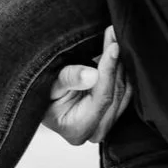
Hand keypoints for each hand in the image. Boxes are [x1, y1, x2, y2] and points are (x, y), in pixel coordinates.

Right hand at [43, 26, 131, 144]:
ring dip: (121, 62)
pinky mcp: (114, 114)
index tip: (113, 46)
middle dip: (116, 62)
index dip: (108, 71)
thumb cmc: (41, 94)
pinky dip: (122, 69)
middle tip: (114, 34)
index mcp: (78, 130)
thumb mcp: (49, 85)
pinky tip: (116, 50)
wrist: (44, 100)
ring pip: (124, 90)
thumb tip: (92, 75)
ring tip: (114, 37)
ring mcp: (107, 125)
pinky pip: (126, 90)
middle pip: (116, 93)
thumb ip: (69, 79)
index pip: (102, 98)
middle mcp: (96, 132)